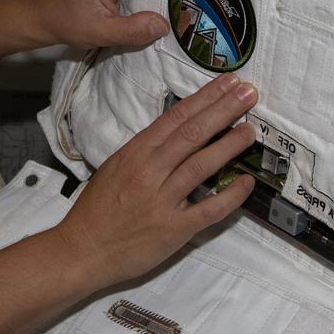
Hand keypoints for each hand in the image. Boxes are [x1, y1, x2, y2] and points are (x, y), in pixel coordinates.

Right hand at [49, 73, 258, 287]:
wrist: (82, 250)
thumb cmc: (98, 209)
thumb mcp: (116, 167)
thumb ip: (146, 150)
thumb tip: (177, 131)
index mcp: (136, 153)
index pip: (176, 118)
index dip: (205, 98)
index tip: (228, 83)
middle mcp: (150, 172)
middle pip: (192, 133)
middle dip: (224, 110)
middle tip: (249, 93)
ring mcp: (162, 200)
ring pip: (201, 165)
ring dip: (229, 145)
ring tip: (251, 130)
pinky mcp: (173, 229)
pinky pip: (208, 209)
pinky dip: (230, 196)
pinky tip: (247, 182)